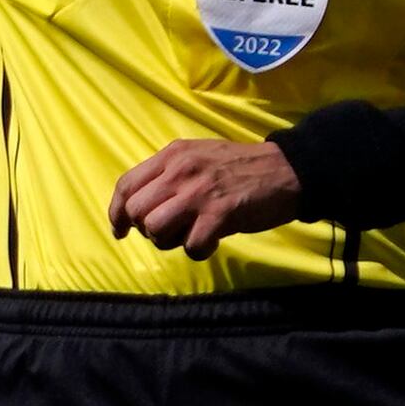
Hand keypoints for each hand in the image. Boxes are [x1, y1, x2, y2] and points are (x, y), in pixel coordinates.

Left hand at [108, 138, 304, 259]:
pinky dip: (199, 250)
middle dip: (147, 229)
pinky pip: (190, 246)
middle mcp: (180, 171)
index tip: (120, 230)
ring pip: (156, 229)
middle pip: (136, 211)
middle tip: (170, 231)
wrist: (288, 170)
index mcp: (173, 155)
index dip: (116, 213)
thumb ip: (168, 175)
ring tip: (190, 235)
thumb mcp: (198, 157)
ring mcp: (199, 192)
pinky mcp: (220, 214)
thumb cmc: (240, 167)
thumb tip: (140, 208)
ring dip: (169, 241)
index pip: (125, 186)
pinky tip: (212, 240)